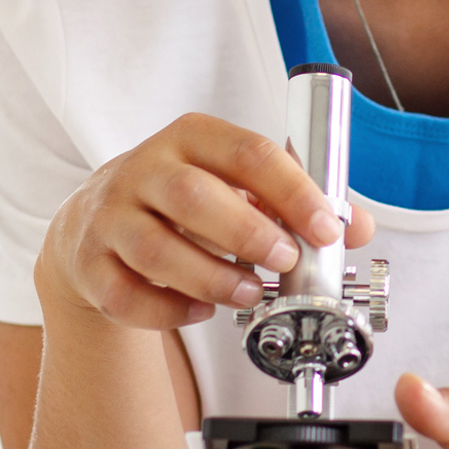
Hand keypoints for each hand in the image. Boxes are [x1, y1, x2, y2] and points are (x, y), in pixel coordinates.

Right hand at [36, 114, 345, 333]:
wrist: (95, 227)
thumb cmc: (181, 203)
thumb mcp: (236, 186)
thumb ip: (296, 202)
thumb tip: (357, 228)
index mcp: (191, 138)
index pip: (246, 153)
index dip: (292, 191)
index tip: (325, 228)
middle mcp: (144, 169)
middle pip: (191, 195)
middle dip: (247, 234)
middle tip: (285, 262)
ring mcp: (110, 216)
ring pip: (155, 248)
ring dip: (211, 277)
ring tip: (248, 292)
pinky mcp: (90, 263)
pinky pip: (125, 293)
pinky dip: (167, 310)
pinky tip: (199, 310)